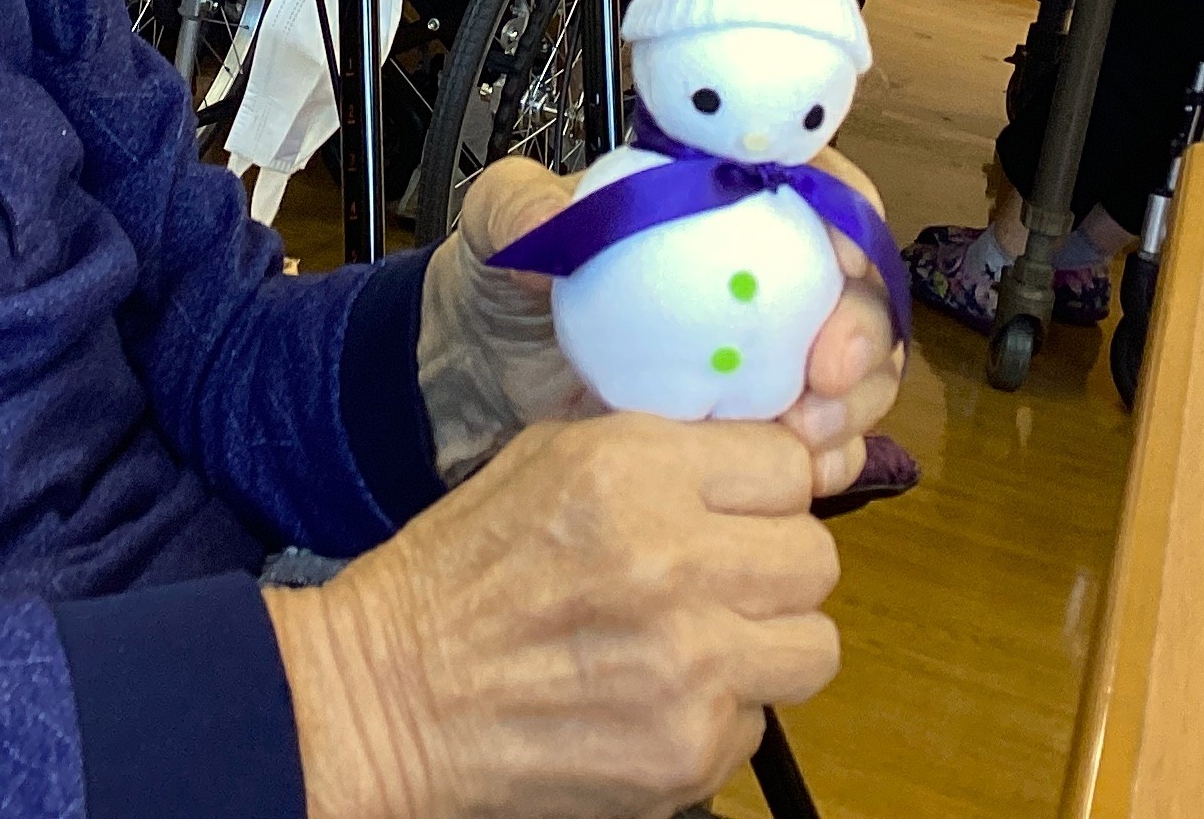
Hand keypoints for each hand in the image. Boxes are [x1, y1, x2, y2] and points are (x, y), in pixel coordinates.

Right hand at [264, 417, 839, 818]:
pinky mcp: (686, 754)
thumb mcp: (547, 460)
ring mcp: (688, 668)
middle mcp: (672, 562)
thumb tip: (770, 448)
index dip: (765, 486)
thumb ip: (662, 448)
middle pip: (815, 556)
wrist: (387, 698)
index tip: (741, 505)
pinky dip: (718, 715)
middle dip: (773, 565)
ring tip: (703, 641)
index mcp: (633, 470)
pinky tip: (652, 697)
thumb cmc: (458, 575)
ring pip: (813, 646)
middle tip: (720, 577)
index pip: (788, 463)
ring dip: (766, 643)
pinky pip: (759, 724)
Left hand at [418, 155, 904, 497]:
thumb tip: (552, 226)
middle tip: (828, 373)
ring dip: (858, 400)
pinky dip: (832, 455)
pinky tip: (809, 474)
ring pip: (856, 366)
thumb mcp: (501, 226)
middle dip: (863, 329)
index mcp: (717, 199)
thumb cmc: (507, 283)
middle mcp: (760, 272)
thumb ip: (520, 208)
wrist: (485, 380)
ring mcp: (762, 353)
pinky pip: (822, 439)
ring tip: (810, 437)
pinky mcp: (753, 427)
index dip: (847, 212)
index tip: (843, 254)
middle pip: (854, 286)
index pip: (812, 185)